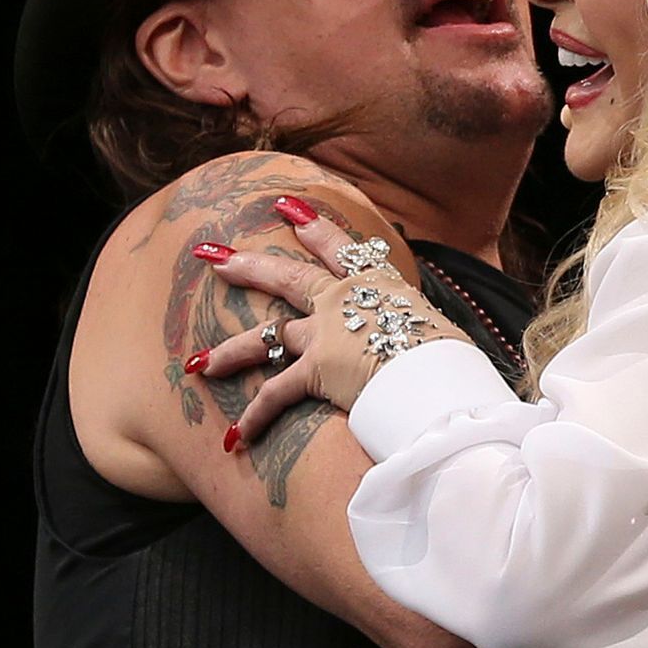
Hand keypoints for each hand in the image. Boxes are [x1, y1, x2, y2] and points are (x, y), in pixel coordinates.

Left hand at [194, 214, 469, 442]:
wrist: (437, 374)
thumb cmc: (449, 355)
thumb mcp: (440, 331)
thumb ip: (424, 334)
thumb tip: (442, 353)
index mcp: (378, 285)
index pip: (342, 249)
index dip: (315, 229)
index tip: (288, 208)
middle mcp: (344, 300)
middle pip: (288, 278)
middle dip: (248, 265)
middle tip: (216, 257)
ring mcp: (325, 332)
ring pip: (266, 338)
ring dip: (229, 352)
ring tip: (198, 362)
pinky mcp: (315, 369)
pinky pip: (275, 395)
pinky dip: (254, 419)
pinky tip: (234, 439)